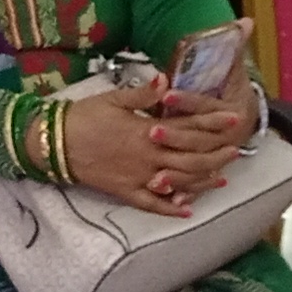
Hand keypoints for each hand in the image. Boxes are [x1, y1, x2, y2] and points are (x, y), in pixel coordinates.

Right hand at [62, 78, 241, 216]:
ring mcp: (139, 177)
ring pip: (178, 182)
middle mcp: (148, 156)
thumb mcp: (114, 98)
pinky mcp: (125, 192)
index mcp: (147, 130)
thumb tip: (166, 80)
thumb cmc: (85, 116)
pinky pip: (152, 204)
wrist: (56, 143)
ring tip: (222, 179)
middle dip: (216, 155)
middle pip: (190, 157)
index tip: (234, 119)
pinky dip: (170, 208)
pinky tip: (187, 211)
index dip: (212, 122)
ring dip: (202, 181)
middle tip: (236, 151)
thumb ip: (143, 94)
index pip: (187, 125)